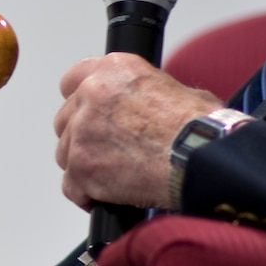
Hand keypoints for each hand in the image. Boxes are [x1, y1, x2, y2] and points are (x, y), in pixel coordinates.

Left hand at [53, 55, 221, 209]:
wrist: (200, 159)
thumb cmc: (198, 128)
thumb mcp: (174, 89)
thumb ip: (142, 92)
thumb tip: (141, 103)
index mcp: (114, 70)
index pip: (72, 80)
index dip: (80, 101)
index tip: (87, 114)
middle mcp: (92, 95)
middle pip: (66, 119)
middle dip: (84, 136)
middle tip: (109, 151)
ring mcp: (82, 132)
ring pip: (65, 153)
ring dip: (85, 165)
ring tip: (115, 175)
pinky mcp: (82, 167)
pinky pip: (71, 186)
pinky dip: (86, 193)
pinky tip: (106, 195)